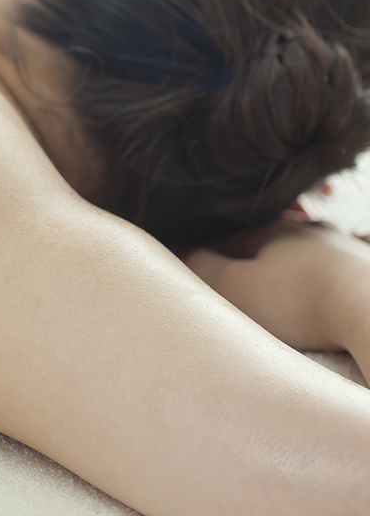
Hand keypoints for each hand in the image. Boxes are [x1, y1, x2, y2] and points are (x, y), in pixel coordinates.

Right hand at [184, 218, 369, 352]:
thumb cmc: (300, 303)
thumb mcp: (235, 287)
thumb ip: (203, 267)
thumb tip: (183, 252)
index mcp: (275, 231)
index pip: (232, 237)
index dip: (209, 252)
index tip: (194, 265)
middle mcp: (314, 233)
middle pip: (276, 241)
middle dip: (258, 254)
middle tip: (242, 277)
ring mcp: (350, 251)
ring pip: (316, 253)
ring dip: (301, 264)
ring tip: (289, 283)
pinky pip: (348, 272)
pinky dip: (336, 280)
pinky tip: (335, 290)